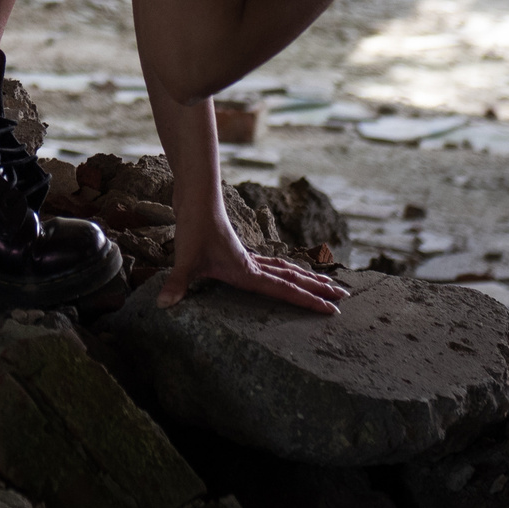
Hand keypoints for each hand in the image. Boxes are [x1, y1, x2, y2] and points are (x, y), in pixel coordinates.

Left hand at [157, 218, 349, 313]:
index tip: (333, 310)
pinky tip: (281, 273)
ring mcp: (246, 257)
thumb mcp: (185, 259)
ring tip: (325, 283)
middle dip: (318, 289)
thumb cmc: (194, 227)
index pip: (286, 291)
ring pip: (284, 270)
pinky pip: (269, 265)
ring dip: (305, 278)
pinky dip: (283, 271)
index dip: (309, 302)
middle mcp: (252, 265)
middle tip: (344, 297)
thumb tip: (164, 306)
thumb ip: (177, 284)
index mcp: (247, 272)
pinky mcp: (236, 250)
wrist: (196, 196)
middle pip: (293, 279)